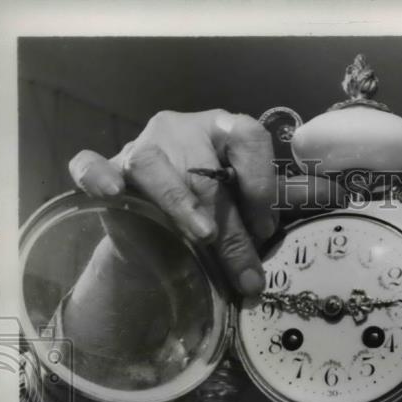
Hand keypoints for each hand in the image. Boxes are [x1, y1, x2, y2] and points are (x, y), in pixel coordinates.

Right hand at [69, 109, 342, 296]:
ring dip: (179, 200)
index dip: (260, 182)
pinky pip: (93, 165)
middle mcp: (181, 131)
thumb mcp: (243, 214)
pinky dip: (99, 176)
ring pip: (155, 165)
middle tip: (246, 269)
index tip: (267, 227)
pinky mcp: (108, 173)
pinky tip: (112, 192)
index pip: (248, 137)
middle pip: (205, 171)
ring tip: (200, 233)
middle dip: (229, 224)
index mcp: (222, 132)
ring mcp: (142, 150)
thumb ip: (269, 219)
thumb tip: (307, 232)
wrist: (156, 237)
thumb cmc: (208, 216)